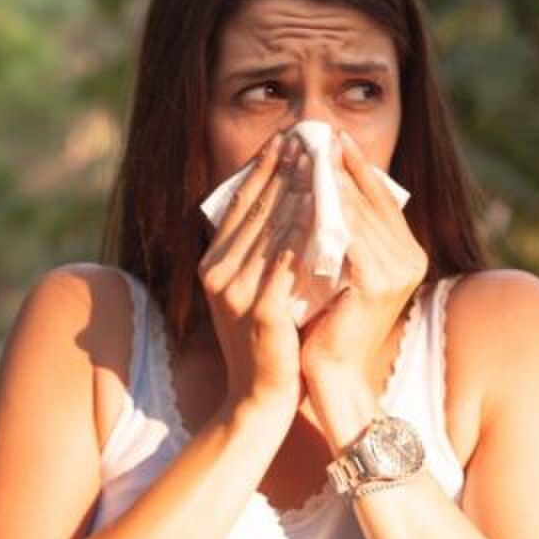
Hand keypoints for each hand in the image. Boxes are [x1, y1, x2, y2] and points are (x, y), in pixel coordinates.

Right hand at [197, 131, 309, 411]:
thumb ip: (259, 249)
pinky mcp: (262, 314)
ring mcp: (237, 294)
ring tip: (320, 164)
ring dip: (298, 193)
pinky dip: (304, 237)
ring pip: (272, 231)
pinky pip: (286, 265)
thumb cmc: (266, 342)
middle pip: (256, 209)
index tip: (287, 138)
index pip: (239, 204)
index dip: (263, 168)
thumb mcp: (253, 288)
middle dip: (285, 170)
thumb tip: (283, 199)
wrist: (258, 400)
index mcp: (213, 263)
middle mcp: (218, 274)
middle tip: (309, 138)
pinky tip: (324, 215)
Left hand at [297, 129, 428, 394]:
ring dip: (325, 180)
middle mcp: (411, 258)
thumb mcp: (339, 268)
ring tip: (301, 153)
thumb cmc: (326, 323)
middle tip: (311, 132)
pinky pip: (344, 235)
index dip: (355, 164)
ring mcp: (397, 270)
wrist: (329, 375)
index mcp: (407, 252)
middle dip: (337, 164)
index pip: (380, 196)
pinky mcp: (375, 282)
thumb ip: (342, 232)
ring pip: (355, 211)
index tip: (331, 135)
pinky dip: (320, 212)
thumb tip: (321, 180)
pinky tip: (296, 193)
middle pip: (369, 197)